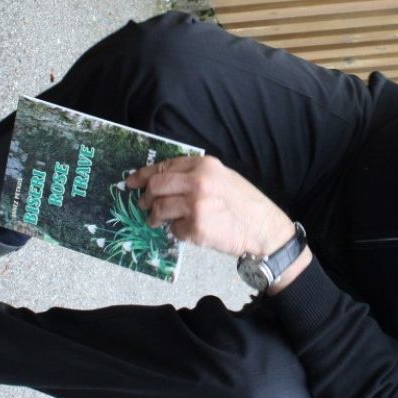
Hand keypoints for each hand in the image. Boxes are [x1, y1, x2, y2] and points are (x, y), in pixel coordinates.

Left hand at [126, 155, 294, 258]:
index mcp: (205, 165)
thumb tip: (165, 180)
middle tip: (143, 204)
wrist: (264, 229)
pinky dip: (177, 232)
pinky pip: (174, 230)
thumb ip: (197, 175)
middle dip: (145, 196)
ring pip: (159, 209)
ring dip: (155, 217)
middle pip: (156, 186)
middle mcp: (198, 182)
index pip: (165, 166)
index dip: (144, 174)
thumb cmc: (245, 204)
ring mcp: (196, 205)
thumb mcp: (223, 177)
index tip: (132, 181)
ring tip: (158, 221)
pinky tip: (189, 231)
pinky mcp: (196, 228)